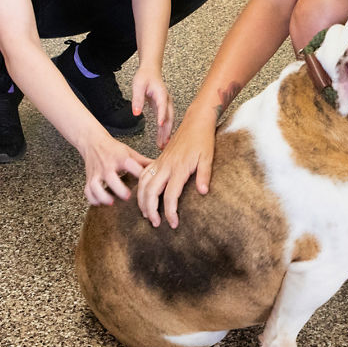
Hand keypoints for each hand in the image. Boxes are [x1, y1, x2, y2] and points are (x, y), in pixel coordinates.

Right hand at [79, 134, 152, 205]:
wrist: (93, 142)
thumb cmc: (114, 149)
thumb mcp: (129, 152)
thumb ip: (143, 162)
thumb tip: (160, 169)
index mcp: (120, 158)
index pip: (129, 164)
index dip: (138, 172)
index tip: (146, 182)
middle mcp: (107, 165)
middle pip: (110, 177)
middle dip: (118, 188)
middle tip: (127, 196)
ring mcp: (96, 172)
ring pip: (95, 185)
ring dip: (102, 195)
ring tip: (111, 202)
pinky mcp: (89, 178)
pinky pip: (87, 190)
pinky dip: (92, 198)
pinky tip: (100, 202)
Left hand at [130, 65, 174, 148]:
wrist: (150, 70)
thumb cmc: (145, 76)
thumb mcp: (138, 85)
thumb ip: (137, 99)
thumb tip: (136, 113)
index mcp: (161, 93)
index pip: (163, 105)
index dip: (162, 115)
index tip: (160, 124)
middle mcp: (166, 100)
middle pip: (169, 117)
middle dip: (167, 130)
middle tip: (164, 142)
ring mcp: (166, 105)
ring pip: (168, 121)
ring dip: (166, 133)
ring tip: (162, 145)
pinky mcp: (162, 108)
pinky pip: (165, 120)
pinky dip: (163, 130)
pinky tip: (161, 139)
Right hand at [136, 108, 215, 227]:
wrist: (196, 122)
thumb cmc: (203, 140)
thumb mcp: (208, 157)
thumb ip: (205, 175)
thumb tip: (203, 192)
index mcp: (179, 168)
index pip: (170, 196)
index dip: (170, 212)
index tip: (174, 224)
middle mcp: (166, 166)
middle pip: (151, 191)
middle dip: (150, 210)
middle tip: (156, 223)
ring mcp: (160, 162)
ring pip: (143, 183)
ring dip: (142, 200)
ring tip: (146, 214)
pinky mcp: (158, 160)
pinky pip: (143, 174)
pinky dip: (140, 187)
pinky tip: (142, 196)